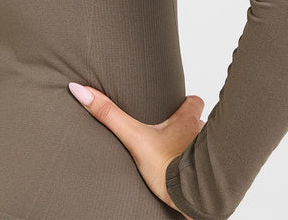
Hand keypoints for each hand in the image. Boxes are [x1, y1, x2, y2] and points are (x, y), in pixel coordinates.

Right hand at [68, 82, 203, 219]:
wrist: (189, 197)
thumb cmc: (168, 167)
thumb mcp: (134, 137)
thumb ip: (109, 115)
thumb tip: (82, 91)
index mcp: (186, 120)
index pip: (195, 100)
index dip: (186, 100)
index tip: (176, 102)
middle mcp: (199, 134)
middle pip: (198, 122)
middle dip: (185, 125)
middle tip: (168, 130)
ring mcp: (204, 155)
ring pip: (200, 144)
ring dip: (190, 146)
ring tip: (172, 154)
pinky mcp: (205, 176)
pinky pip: (201, 166)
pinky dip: (192, 166)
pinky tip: (178, 174)